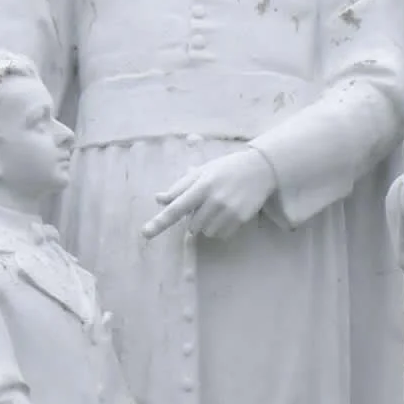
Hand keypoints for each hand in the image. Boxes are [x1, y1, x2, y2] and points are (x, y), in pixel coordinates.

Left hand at [142, 148, 274, 241]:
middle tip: (208, 201)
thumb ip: (180, 187)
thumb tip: (158, 199)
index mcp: (200, 185)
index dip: (159, 221)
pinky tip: (230, 211)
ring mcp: (228, 210)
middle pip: (191, 225)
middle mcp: (213, 199)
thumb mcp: (202, 172)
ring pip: (206, 232)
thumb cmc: (225, 169)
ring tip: (220, 206)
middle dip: (195, 218)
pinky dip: (221, 227)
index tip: (145, 233)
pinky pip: (221, 234)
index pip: (176, 207)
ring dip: (208, 224)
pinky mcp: (240, 219)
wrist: (259, 169)